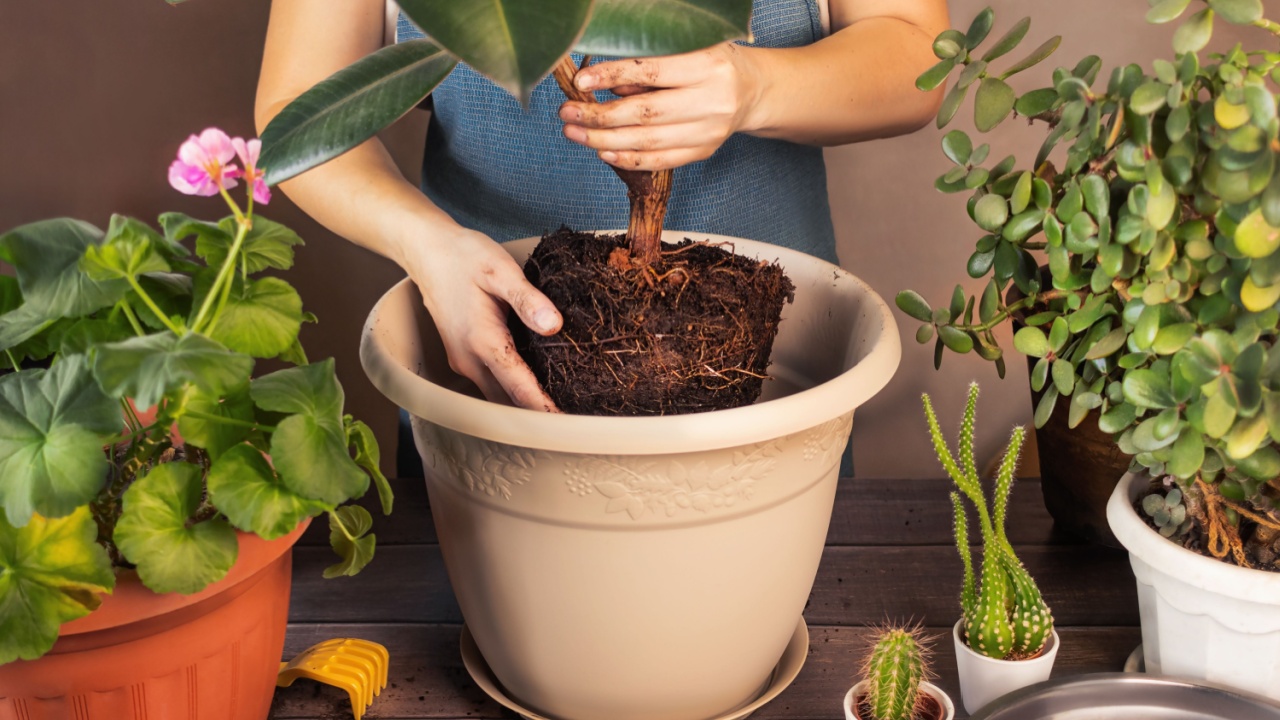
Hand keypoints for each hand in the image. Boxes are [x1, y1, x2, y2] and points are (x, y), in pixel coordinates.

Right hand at [398, 227, 562, 411]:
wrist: (425, 252)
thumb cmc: (463, 257)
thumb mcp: (499, 269)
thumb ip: (527, 299)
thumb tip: (554, 325)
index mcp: (483, 341)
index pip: (518, 388)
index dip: (543, 409)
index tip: (566, 425)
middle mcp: (470, 360)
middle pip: (507, 401)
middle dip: (537, 414)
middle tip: (573, 420)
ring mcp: (463, 361)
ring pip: (497, 396)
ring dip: (523, 405)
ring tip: (559, 407)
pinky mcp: (462, 357)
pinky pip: (490, 383)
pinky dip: (511, 391)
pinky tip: (535, 383)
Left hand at [559, 43, 762, 170]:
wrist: (752, 91)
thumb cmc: (712, 63)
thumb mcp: (687, 49)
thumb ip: (649, 64)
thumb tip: (604, 82)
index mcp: (707, 66)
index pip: (652, 72)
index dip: (613, 77)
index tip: (582, 82)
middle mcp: (712, 101)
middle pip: (646, 113)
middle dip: (600, 116)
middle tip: (567, 113)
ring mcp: (709, 131)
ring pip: (648, 142)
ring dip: (604, 139)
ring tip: (575, 132)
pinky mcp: (703, 152)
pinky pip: (660, 160)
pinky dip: (628, 159)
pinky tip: (602, 151)